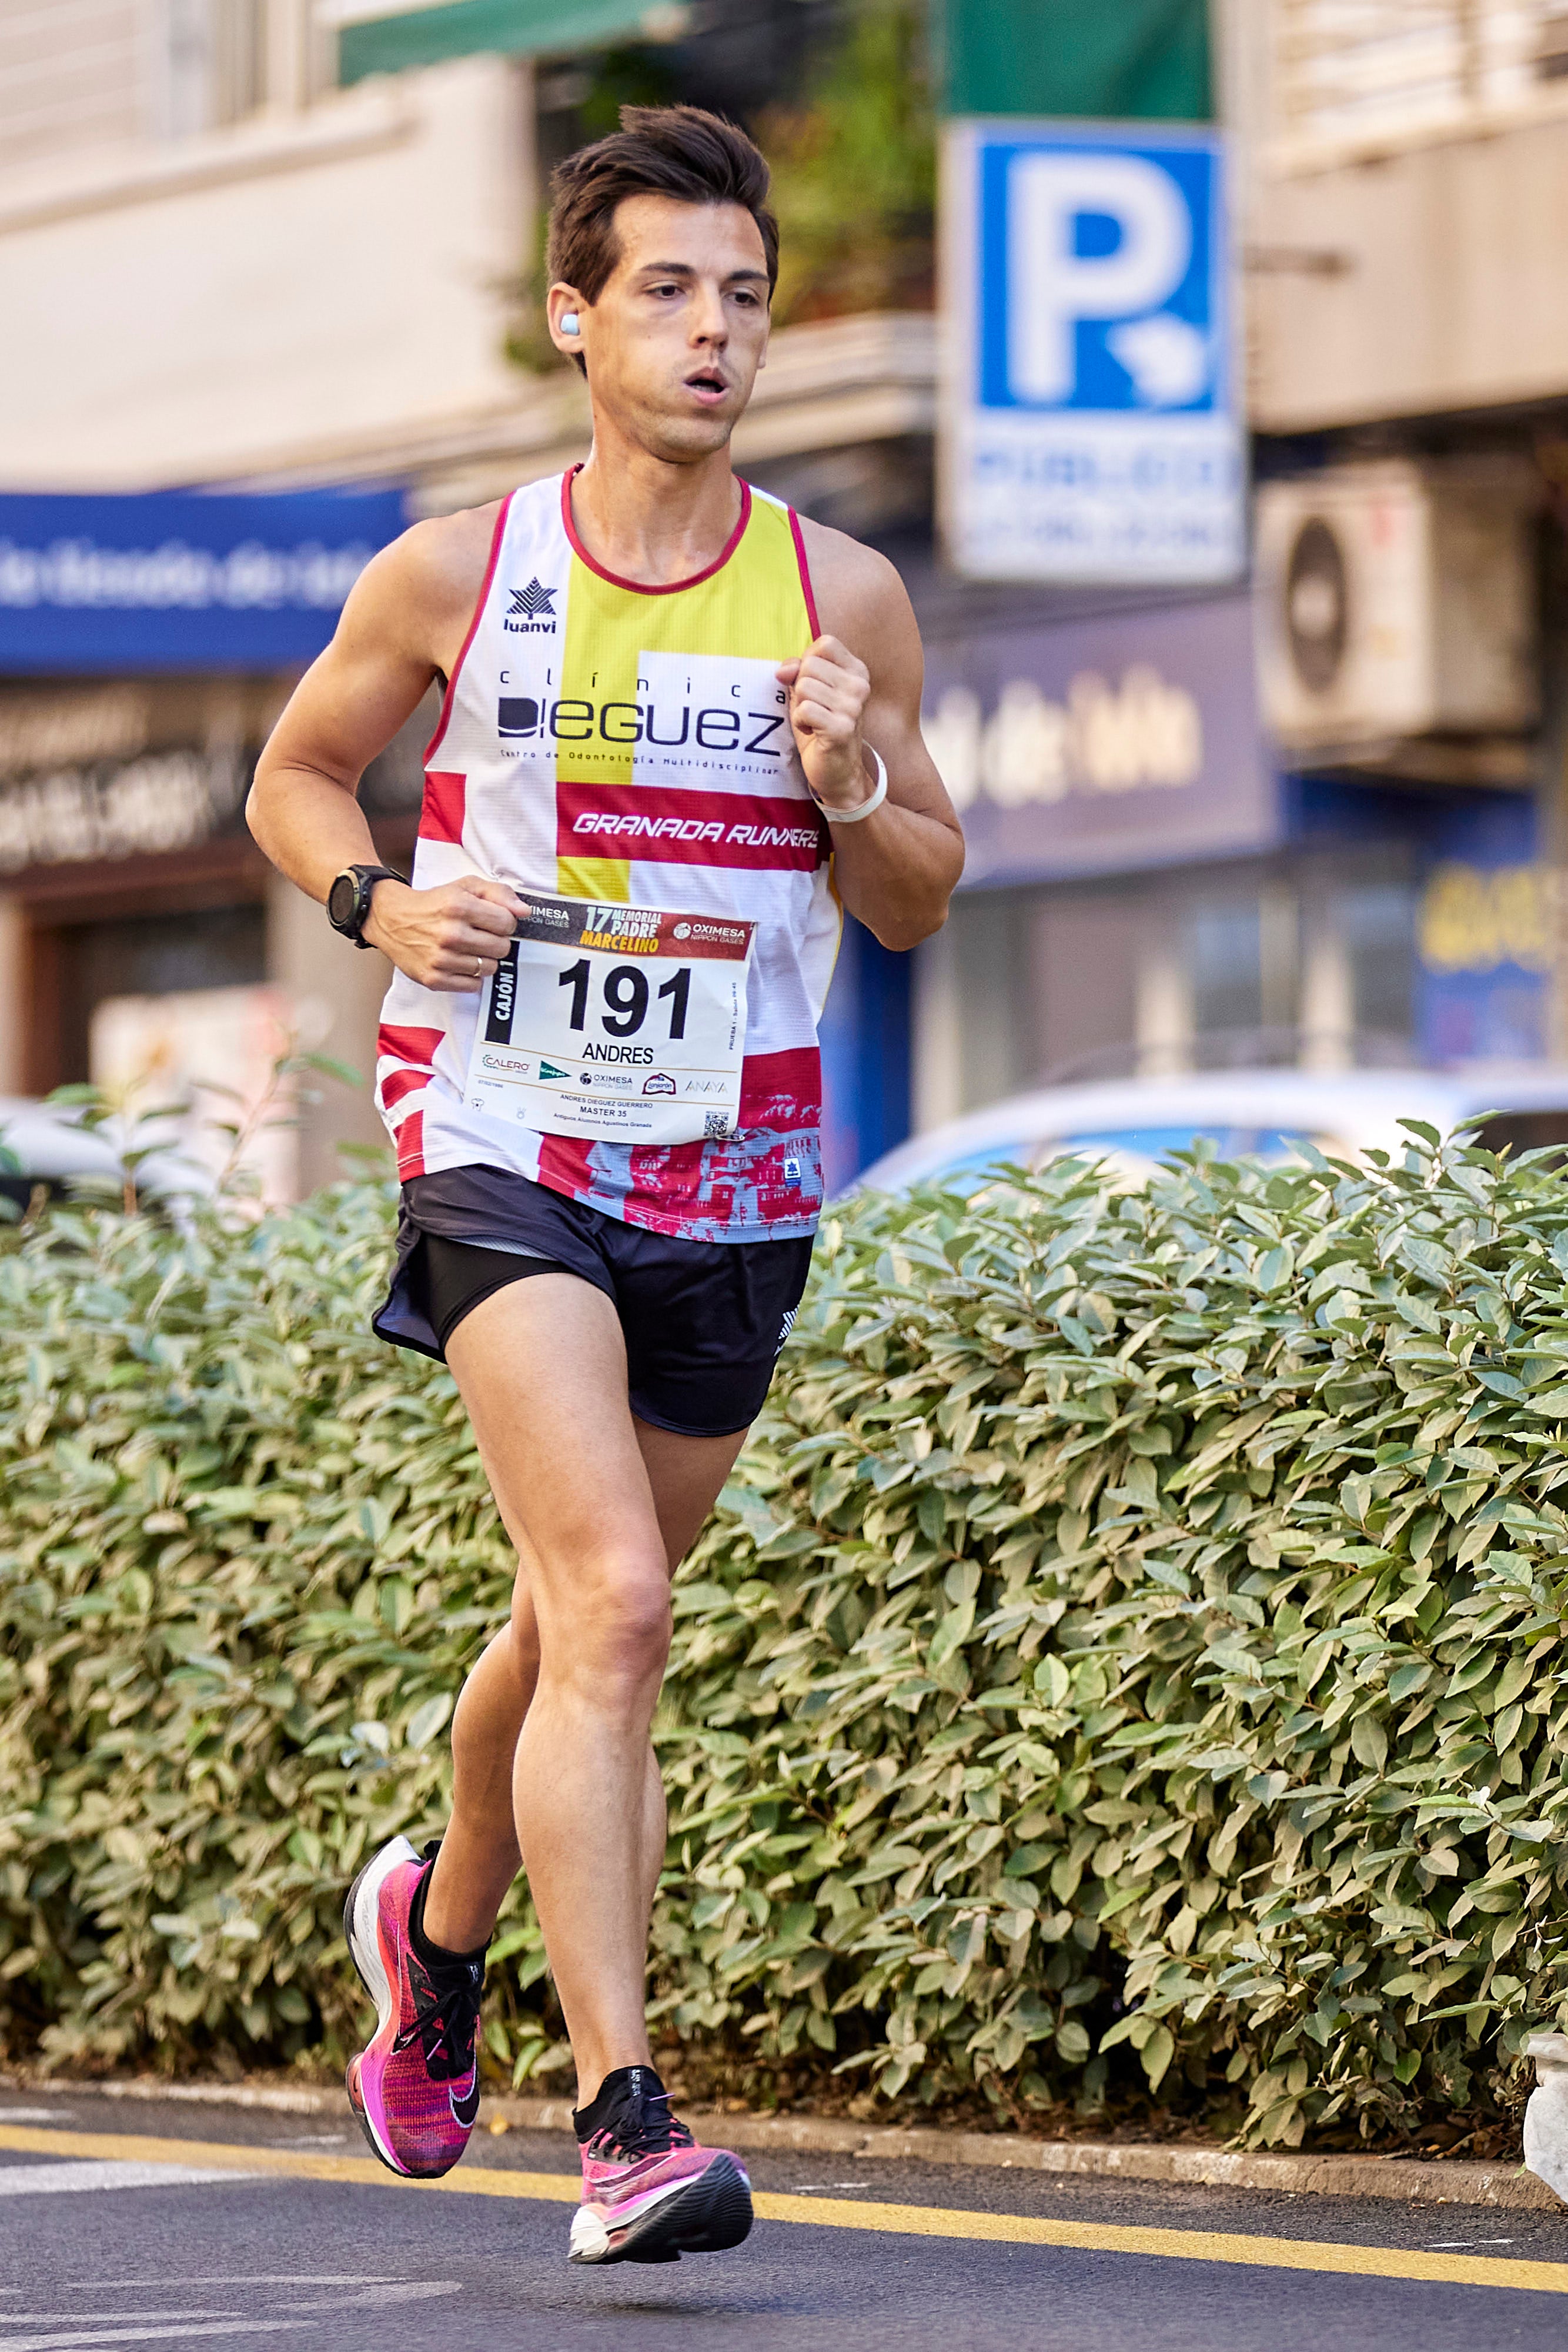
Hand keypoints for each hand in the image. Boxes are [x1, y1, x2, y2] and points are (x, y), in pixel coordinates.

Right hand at [362, 875, 521, 991]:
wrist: (391, 919)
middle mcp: (450, 934)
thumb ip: (498, 894)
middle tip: (480, 935)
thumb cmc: (433, 903)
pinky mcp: (434, 979)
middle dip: (496, 940)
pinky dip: (471, 976)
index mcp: (459, 907)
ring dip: (483, 958)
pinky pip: (473, 985)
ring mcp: (441, 959)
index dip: (504, 921)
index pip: (507, 923)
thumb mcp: (465, 887)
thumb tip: (524, 911)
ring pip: (489, 968)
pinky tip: (459, 962)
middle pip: (501, 948)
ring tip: (468, 948)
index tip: (493, 920)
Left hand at [777, 635, 873, 810]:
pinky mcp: (841, 728)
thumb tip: (782, 670)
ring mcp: (852, 707)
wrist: (838, 771)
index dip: (808, 660)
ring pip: (804, 687)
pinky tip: (811, 731)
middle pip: (810, 665)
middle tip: (813, 708)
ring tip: (813, 721)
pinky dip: (800, 722)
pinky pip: (805, 709)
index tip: (812, 683)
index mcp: (857, 671)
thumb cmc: (821, 726)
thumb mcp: (809, 692)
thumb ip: (797, 670)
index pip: (825, 644)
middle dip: (801, 687)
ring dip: (799, 707)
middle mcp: (859, 686)